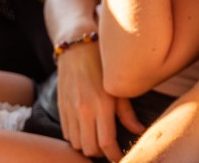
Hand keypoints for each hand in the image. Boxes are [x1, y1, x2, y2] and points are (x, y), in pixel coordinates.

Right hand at [56, 40, 145, 160]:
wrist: (76, 48)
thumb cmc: (102, 65)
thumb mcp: (118, 87)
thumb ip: (127, 112)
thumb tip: (138, 131)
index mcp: (102, 104)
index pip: (106, 143)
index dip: (114, 155)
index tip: (120, 158)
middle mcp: (84, 110)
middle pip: (90, 148)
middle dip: (101, 153)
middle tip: (110, 149)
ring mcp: (70, 110)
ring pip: (77, 144)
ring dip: (88, 146)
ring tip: (98, 140)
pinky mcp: (60, 108)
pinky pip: (67, 134)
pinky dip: (76, 138)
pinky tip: (85, 131)